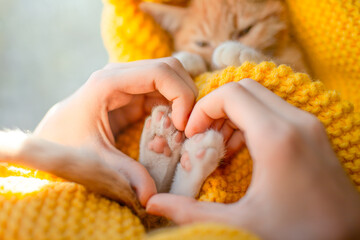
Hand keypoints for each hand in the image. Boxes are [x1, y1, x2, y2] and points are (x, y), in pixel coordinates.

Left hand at [33, 57, 196, 206]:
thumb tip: (151, 197)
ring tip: (182, 131)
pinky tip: (173, 130)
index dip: (180, 95)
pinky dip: (174, 108)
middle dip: (186, 95)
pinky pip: (162, 93)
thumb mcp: (93, 161)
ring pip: (169, 78)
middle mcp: (119, 75)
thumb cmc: (64, 146)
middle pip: (169, 69)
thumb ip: (124, 174)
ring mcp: (127, 84)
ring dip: (182, 102)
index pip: (159, 72)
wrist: (50, 141)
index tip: (183, 126)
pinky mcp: (132, 95)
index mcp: (108, 82)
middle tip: (188, 128)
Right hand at [146, 79, 359, 238]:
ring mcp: (310, 126)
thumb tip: (152, 203)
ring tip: (221, 145)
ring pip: (262, 98)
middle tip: (203, 137)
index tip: (192, 133)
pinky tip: (244, 149)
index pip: (232, 94)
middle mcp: (297, 122)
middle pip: (246, 88)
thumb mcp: (240, 226)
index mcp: (277, 138)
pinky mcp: (314, 134)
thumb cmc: (298, 235)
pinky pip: (276, 111)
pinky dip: (253, 121)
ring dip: (235, 114)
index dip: (203, 108)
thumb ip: (191, 213)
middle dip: (217, 107)